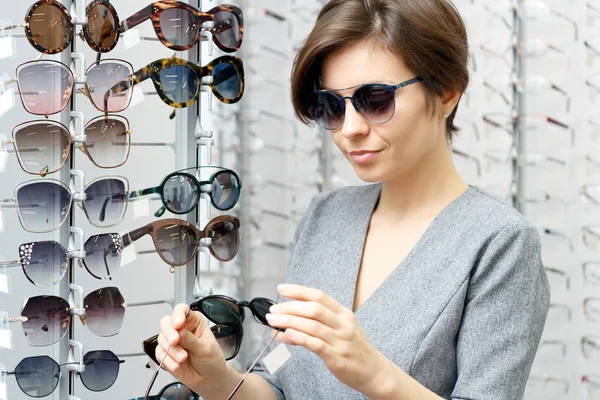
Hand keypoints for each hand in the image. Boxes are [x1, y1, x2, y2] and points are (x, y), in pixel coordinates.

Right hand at [156, 304, 233, 396]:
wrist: (210, 379)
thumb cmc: (212, 360)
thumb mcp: (205, 348)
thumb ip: (191, 340)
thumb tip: (179, 331)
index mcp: (194, 322)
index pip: (182, 310)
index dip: (178, 314)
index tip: (178, 324)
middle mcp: (182, 329)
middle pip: (167, 322)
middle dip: (169, 333)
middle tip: (175, 341)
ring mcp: (173, 342)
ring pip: (162, 339)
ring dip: (171, 351)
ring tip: (183, 359)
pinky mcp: (167, 354)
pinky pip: (159, 354)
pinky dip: (167, 360)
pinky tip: (177, 365)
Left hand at [266, 284, 392, 396]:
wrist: (375, 372)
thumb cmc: (355, 349)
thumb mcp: (342, 329)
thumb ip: (320, 322)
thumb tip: (291, 318)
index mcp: (344, 314)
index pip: (319, 296)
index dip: (299, 291)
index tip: (282, 289)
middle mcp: (343, 324)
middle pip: (313, 309)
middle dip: (289, 307)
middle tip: (273, 310)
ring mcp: (340, 341)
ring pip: (312, 325)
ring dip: (288, 322)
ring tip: (273, 322)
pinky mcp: (337, 358)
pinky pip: (315, 344)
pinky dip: (299, 338)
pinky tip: (286, 336)